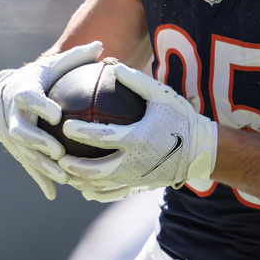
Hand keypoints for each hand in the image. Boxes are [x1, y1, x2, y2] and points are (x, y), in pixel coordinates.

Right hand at [0, 41, 103, 198]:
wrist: (1, 94)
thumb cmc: (35, 78)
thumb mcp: (51, 67)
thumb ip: (74, 58)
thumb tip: (101, 45)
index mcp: (21, 92)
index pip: (28, 99)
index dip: (40, 107)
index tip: (57, 115)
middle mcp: (11, 115)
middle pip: (20, 131)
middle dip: (38, 143)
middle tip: (59, 151)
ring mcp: (10, 135)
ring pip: (23, 153)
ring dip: (41, 166)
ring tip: (63, 176)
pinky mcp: (14, 149)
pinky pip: (26, 165)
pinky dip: (38, 179)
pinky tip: (53, 194)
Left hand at [57, 62, 217, 192]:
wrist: (201, 151)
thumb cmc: (180, 119)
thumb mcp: (161, 96)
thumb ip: (136, 80)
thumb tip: (112, 65)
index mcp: (137, 139)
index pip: (100, 138)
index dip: (79, 132)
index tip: (64, 126)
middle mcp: (134, 163)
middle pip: (94, 170)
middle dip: (71, 165)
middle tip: (58, 155)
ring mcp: (135, 179)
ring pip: (99, 187)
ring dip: (79, 181)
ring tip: (65, 171)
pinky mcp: (138, 187)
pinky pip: (111, 194)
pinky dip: (95, 192)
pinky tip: (84, 187)